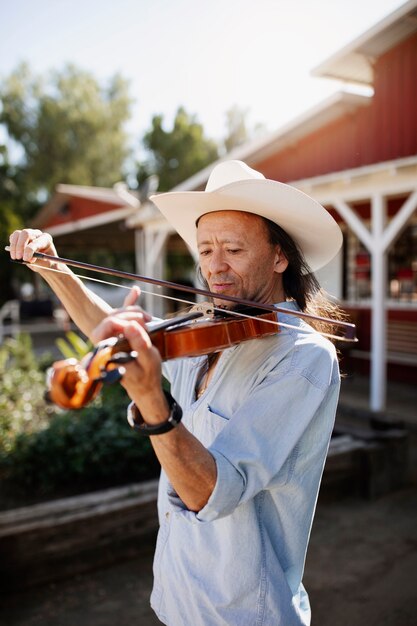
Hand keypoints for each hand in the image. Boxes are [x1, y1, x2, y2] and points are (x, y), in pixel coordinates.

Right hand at [8, 228, 57, 271]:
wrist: (44, 263)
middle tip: (18, 257)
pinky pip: (13, 237)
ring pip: (17, 234)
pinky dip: (12, 246)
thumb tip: (26, 258)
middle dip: (20, 246)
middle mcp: (37, 234)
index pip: (36, 242)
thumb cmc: (46, 263)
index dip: (29, 250)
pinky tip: (14, 254)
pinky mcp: (20, 237)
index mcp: (46, 239)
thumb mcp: (43, 264)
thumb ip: (35, 261)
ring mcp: (28, 234)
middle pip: (26, 233)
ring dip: (14, 246)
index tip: (25, 259)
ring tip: (15, 258)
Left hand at [91, 303, 167, 422]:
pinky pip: (118, 320)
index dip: (126, 319)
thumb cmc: (147, 374)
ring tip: (147, 318)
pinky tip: (138, 304)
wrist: (144, 387)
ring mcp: (108, 342)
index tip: (144, 324)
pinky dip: (129, 313)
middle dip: (129, 313)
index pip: (110, 323)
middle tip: (147, 319)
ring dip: (130, 313)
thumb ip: (140, 343)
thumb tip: (130, 325)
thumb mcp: (149, 360)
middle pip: (110, 317)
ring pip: (114, 316)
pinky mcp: (114, 339)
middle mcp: (104, 346)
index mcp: (109, 352)